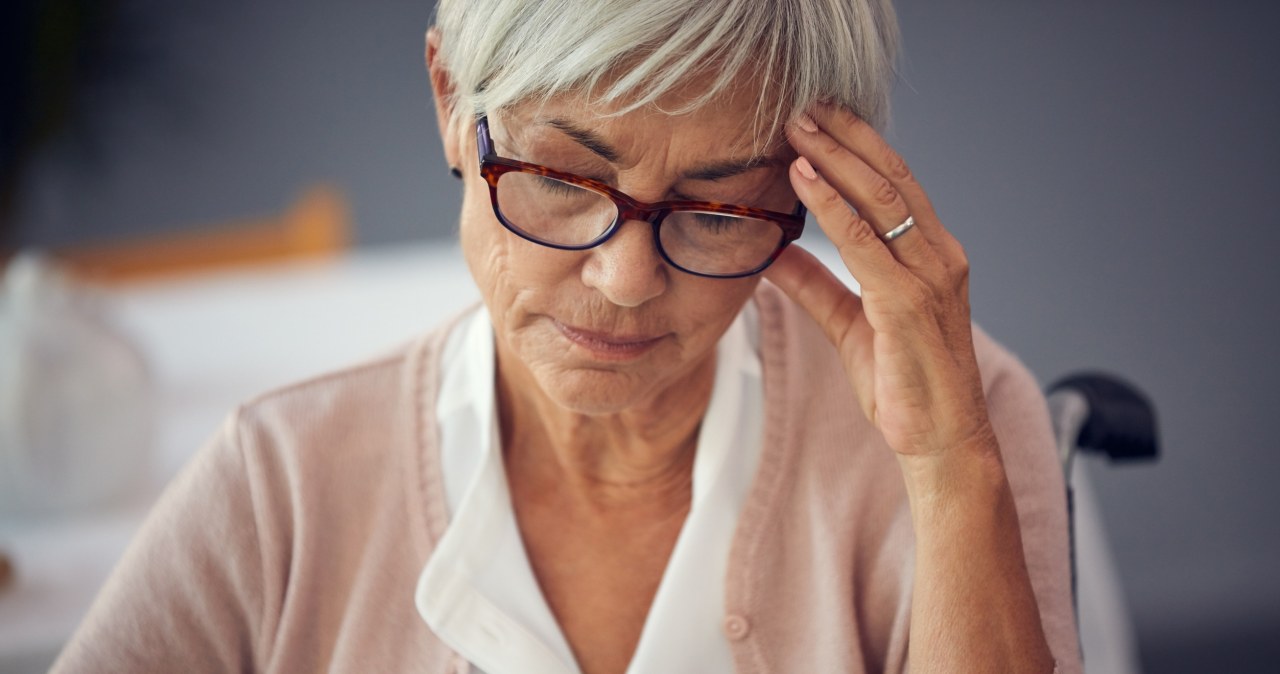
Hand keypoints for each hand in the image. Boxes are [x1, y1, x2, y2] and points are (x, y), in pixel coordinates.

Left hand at [764, 104, 993, 457]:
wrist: (940, 440)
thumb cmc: (904, 383)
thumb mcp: (850, 324)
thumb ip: (817, 286)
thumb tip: (775, 255)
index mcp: (931, 256)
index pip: (895, 184)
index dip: (857, 147)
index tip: (818, 120)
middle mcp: (937, 256)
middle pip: (889, 178)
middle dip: (844, 138)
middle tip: (802, 106)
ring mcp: (928, 277)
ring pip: (878, 200)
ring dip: (834, 158)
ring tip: (795, 129)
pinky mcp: (908, 304)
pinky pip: (864, 243)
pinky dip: (832, 206)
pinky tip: (803, 179)